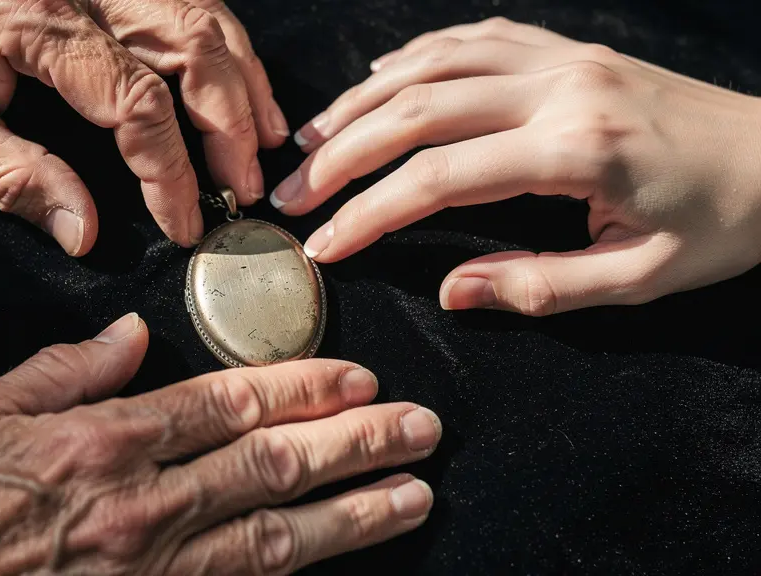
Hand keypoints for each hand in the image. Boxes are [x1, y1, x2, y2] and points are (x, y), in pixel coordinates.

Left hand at [0, 0, 288, 255]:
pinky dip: (224, 46)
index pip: (135, 100)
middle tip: (247, 184)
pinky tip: (240, 84)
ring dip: (243, 80)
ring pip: (201, 13)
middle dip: (231, 121)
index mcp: (37, 22)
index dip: (170, 169)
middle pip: (191, 43)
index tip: (184, 223)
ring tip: (266, 140)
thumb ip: (11, 176)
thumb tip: (84, 234)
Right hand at [0, 313, 439, 575]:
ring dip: (352, 515)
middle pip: (271, 466)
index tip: (356, 378)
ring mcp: (148, 572)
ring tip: (413, 495)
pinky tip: (335, 562)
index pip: (226, 403)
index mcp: (99, 443)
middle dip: (356, 445)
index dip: (302, 387)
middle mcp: (137, 507)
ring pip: (275, 538)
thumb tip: (133, 338)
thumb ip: (64, 371)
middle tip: (419, 428)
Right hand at [270, 17, 760, 315]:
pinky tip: (378, 81)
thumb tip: (452, 291)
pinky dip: (413, 57)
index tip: (323, 244)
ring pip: (432, 61)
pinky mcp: (566, 48)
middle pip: (417, 107)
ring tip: (312, 141)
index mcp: (576, 149)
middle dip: (342, 154)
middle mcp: (558, 87)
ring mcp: (560, 56)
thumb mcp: (641, 279)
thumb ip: (541, 287)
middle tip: (290, 192)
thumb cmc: (722, 224)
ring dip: (361, 101)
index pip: (439, 176)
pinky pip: (471, 36)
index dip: (368, 213)